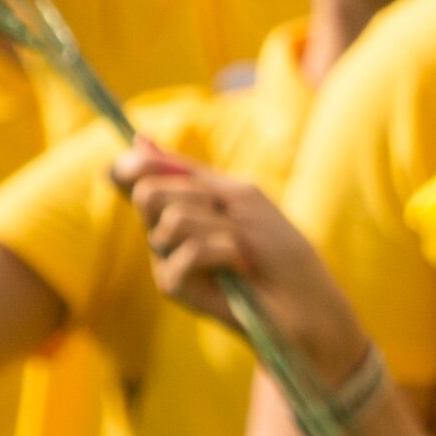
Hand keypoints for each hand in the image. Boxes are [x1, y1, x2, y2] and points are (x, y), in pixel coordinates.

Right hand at [126, 153, 374, 385]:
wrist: (302, 296)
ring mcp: (165, 258)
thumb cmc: (277, 246)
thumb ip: (188, 173)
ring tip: (242, 247)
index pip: (133, 177)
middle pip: (148, 193)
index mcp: (179, 203)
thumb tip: (138, 139)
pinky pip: (188, 251)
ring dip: (220, 228)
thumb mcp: (237, 196)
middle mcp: (164, 230)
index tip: (140, 163)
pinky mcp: (172, 285)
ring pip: (174, 220)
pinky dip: (225, 252)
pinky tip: (241, 268)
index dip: (133, 166)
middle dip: (197, 196)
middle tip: (228, 216)